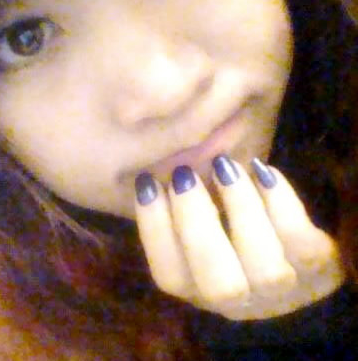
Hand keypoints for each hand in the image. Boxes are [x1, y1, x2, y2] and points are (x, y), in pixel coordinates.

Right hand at [134, 155, 344, 319]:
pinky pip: (302, 243)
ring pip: (265, 268)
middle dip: (196, 223)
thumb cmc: (229, 231)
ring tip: (224, 166)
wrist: (291, 255)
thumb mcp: (199, 223)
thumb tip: (152, 173)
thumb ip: (176, 207)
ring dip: (240, 209)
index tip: (148, 183)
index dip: (155, 230)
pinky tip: (262, 170)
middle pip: (218, 284)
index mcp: (199, 287)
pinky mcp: (318, 268)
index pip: (170, 276)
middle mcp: (239, 300)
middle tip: (184, 174)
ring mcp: (282, 289)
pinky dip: (279, 202)